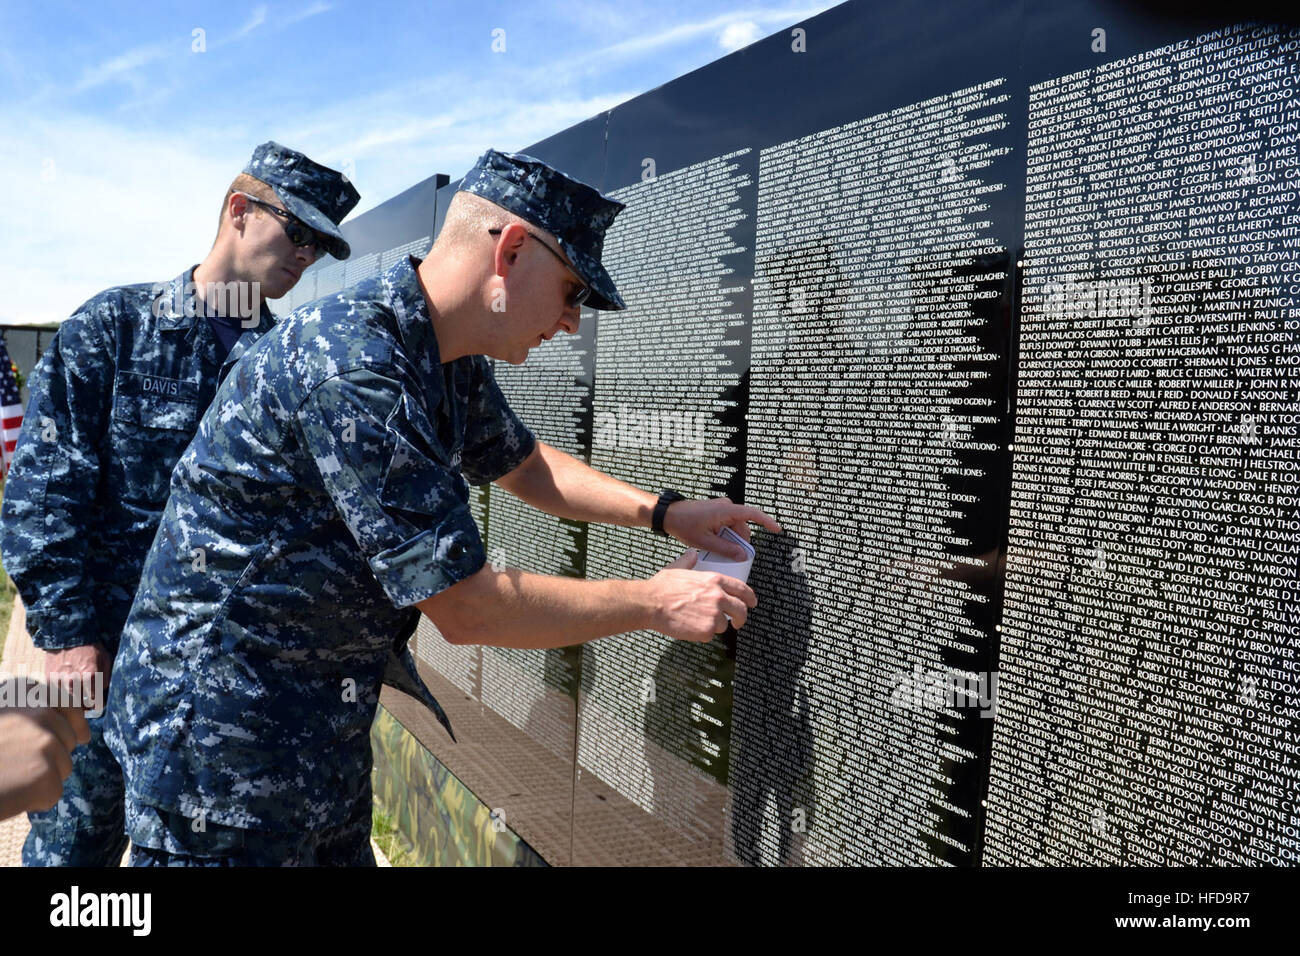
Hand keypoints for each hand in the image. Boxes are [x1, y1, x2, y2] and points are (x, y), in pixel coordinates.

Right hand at [0, 678, 91, 820]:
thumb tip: (77, 723)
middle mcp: (40, 714)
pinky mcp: (46, 775)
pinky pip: (53, 792)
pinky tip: (10, 795)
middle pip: (69, 740)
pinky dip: (34, 800)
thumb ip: (29, 710)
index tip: (81, 735)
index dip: (76, 722)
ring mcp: (46, 744)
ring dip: (42, 777)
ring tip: (9, 778)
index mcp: (26, 694)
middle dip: (53, 755)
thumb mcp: (1, 716)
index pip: (69, 705)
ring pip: (63, 767)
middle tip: (20, 765)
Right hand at [44, 642, 110, 713]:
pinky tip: (66, 684)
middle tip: (88, 699)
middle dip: (86, 703)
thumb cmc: (90, 648)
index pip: (95, 701)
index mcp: (90, 677)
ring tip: (77, 690)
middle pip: (81, 704)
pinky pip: (57, 692)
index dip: (99, 703)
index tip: (99, 702)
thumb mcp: (105, 660)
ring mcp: (59, 681)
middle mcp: (73, 681)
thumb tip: (103, 695)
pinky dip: (62, 691)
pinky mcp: (49, 679)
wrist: (68, 635)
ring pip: (68, 700)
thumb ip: (106, 679)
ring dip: (74, 698)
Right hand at [647, 550, 757, 641]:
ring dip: (713, 625)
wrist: (651, 603)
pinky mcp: (706, 630)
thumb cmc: (662, 588)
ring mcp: (714, 614)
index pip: (742, 589)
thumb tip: (692, 555)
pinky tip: (690, 627)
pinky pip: (710, 635)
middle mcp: (718, 596)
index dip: (750, 597)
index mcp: (714, 580)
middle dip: (741, 618)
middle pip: (741, 610)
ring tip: (697, 621)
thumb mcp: (678, 568)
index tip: (751, 603)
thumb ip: (689, 561)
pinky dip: (702, 634)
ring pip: (723, 625)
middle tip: (737, 622)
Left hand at [663, 497, 780, 559]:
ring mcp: (720, 509)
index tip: (777, 530)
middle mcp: (726, 506)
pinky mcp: (716, 512)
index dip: (767, 522)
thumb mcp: (705, 541)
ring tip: (717, 549)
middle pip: (742, 527)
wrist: (668, 515)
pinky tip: (715, 544)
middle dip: (740, 542)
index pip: (753, 514)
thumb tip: (742, 555)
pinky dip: (725, 536)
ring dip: (730, 540)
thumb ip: (726, 549)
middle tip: (733, 556)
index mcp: (726, 510)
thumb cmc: (683, 524)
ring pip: (734, 528)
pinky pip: (727, 525)